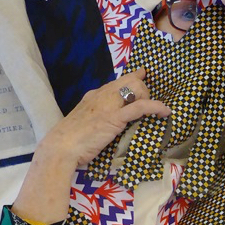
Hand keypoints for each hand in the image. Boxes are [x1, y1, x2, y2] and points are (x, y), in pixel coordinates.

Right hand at [12, 70, 169, 224]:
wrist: (60, 147)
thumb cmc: (70, 141)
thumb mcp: (84, 122)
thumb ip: (97, 116)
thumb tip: (108, 121)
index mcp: (94, 96)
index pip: (118, 81)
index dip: (134, 78)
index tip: (144, 77)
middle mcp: (101, 95)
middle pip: (130, 81)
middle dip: (144, 91)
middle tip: (147, 108)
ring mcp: (108, 105)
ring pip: (136, 89)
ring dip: (149, 98)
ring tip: (155, 112)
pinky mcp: (114, 118)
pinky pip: (140, 107)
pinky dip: (155, 107)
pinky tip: (164, 112)